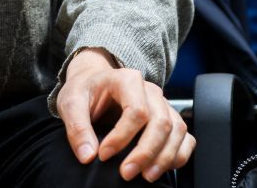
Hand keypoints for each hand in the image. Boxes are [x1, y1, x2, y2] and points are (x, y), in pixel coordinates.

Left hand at [58, 48, 192, 182]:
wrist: (95, 83)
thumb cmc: (85, 91)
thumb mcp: (71, 102)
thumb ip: (77, 127)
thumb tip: (88, 155)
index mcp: (128, 80)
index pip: (136, 110)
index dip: (122, 137)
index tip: (103, 155)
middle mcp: (151, 91)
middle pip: (161, 122)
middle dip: (146, 152)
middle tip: (126, 173)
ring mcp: (162, 104)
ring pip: (177, 130)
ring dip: (164, 157)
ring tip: (147, 176)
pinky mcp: (168, 118)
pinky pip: (185, 136)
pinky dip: (180, 154)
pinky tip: (164, 168)